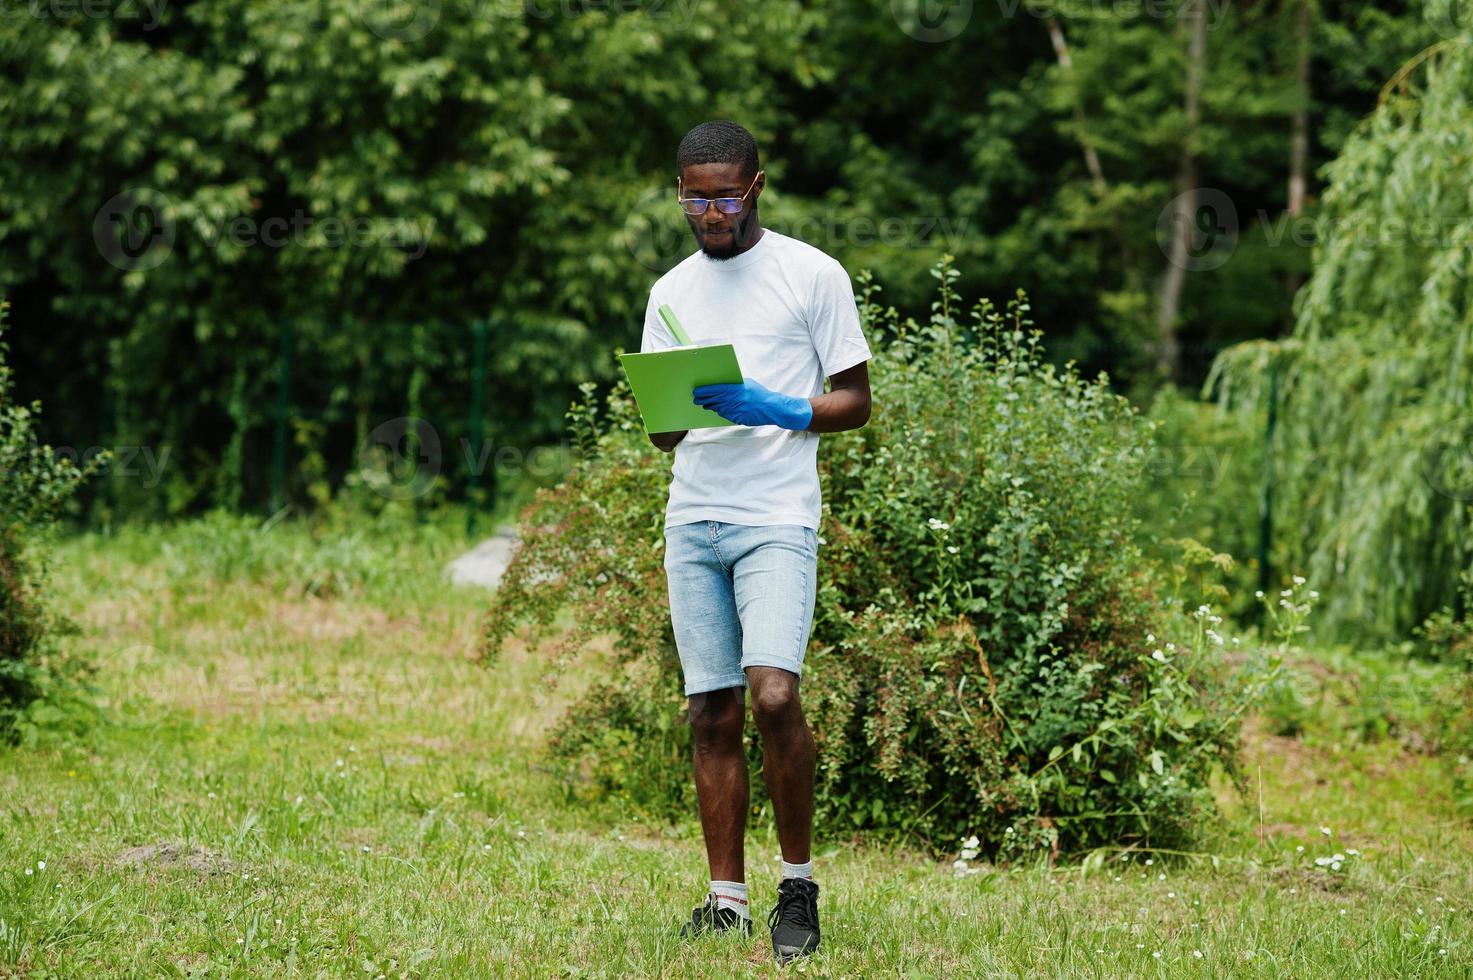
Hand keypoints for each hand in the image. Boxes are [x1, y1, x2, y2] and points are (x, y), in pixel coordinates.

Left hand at [692, 377, 812, 429]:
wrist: (771, 408)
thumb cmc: (760, 394)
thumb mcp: (747, 384)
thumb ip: (734, 384)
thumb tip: (721, 384)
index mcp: (736, 389)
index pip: (715, 389)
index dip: (704, 390)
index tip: (696, 390)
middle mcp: (733, 400)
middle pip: (713, 400)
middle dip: (703, 399)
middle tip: (696, 398)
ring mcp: (735, 410)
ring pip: (717, 408)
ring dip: (710, 406)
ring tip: (704, 404)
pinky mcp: (736, 418)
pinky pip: (724, 415)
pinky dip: (720, 411)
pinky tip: (717, 409)